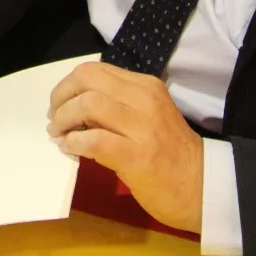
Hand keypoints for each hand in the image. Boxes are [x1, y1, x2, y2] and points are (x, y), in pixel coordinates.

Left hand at [47, 61, 203, 232]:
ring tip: (59, 134)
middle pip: (87, 80)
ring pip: (87, 105)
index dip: (69, 85)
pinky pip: (94, 140)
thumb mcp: (146, 116)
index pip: (95, 69)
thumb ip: (115, 105)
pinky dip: (74, 143)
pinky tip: (70, 149)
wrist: (200, 186)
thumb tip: (75, 107)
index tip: (60, 103)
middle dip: (61, 97)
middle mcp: (144, 99)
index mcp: (145, 86)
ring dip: (64, 119)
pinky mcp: (137, 156)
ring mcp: (142, 127)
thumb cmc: (169, 152)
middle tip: (54, 118)